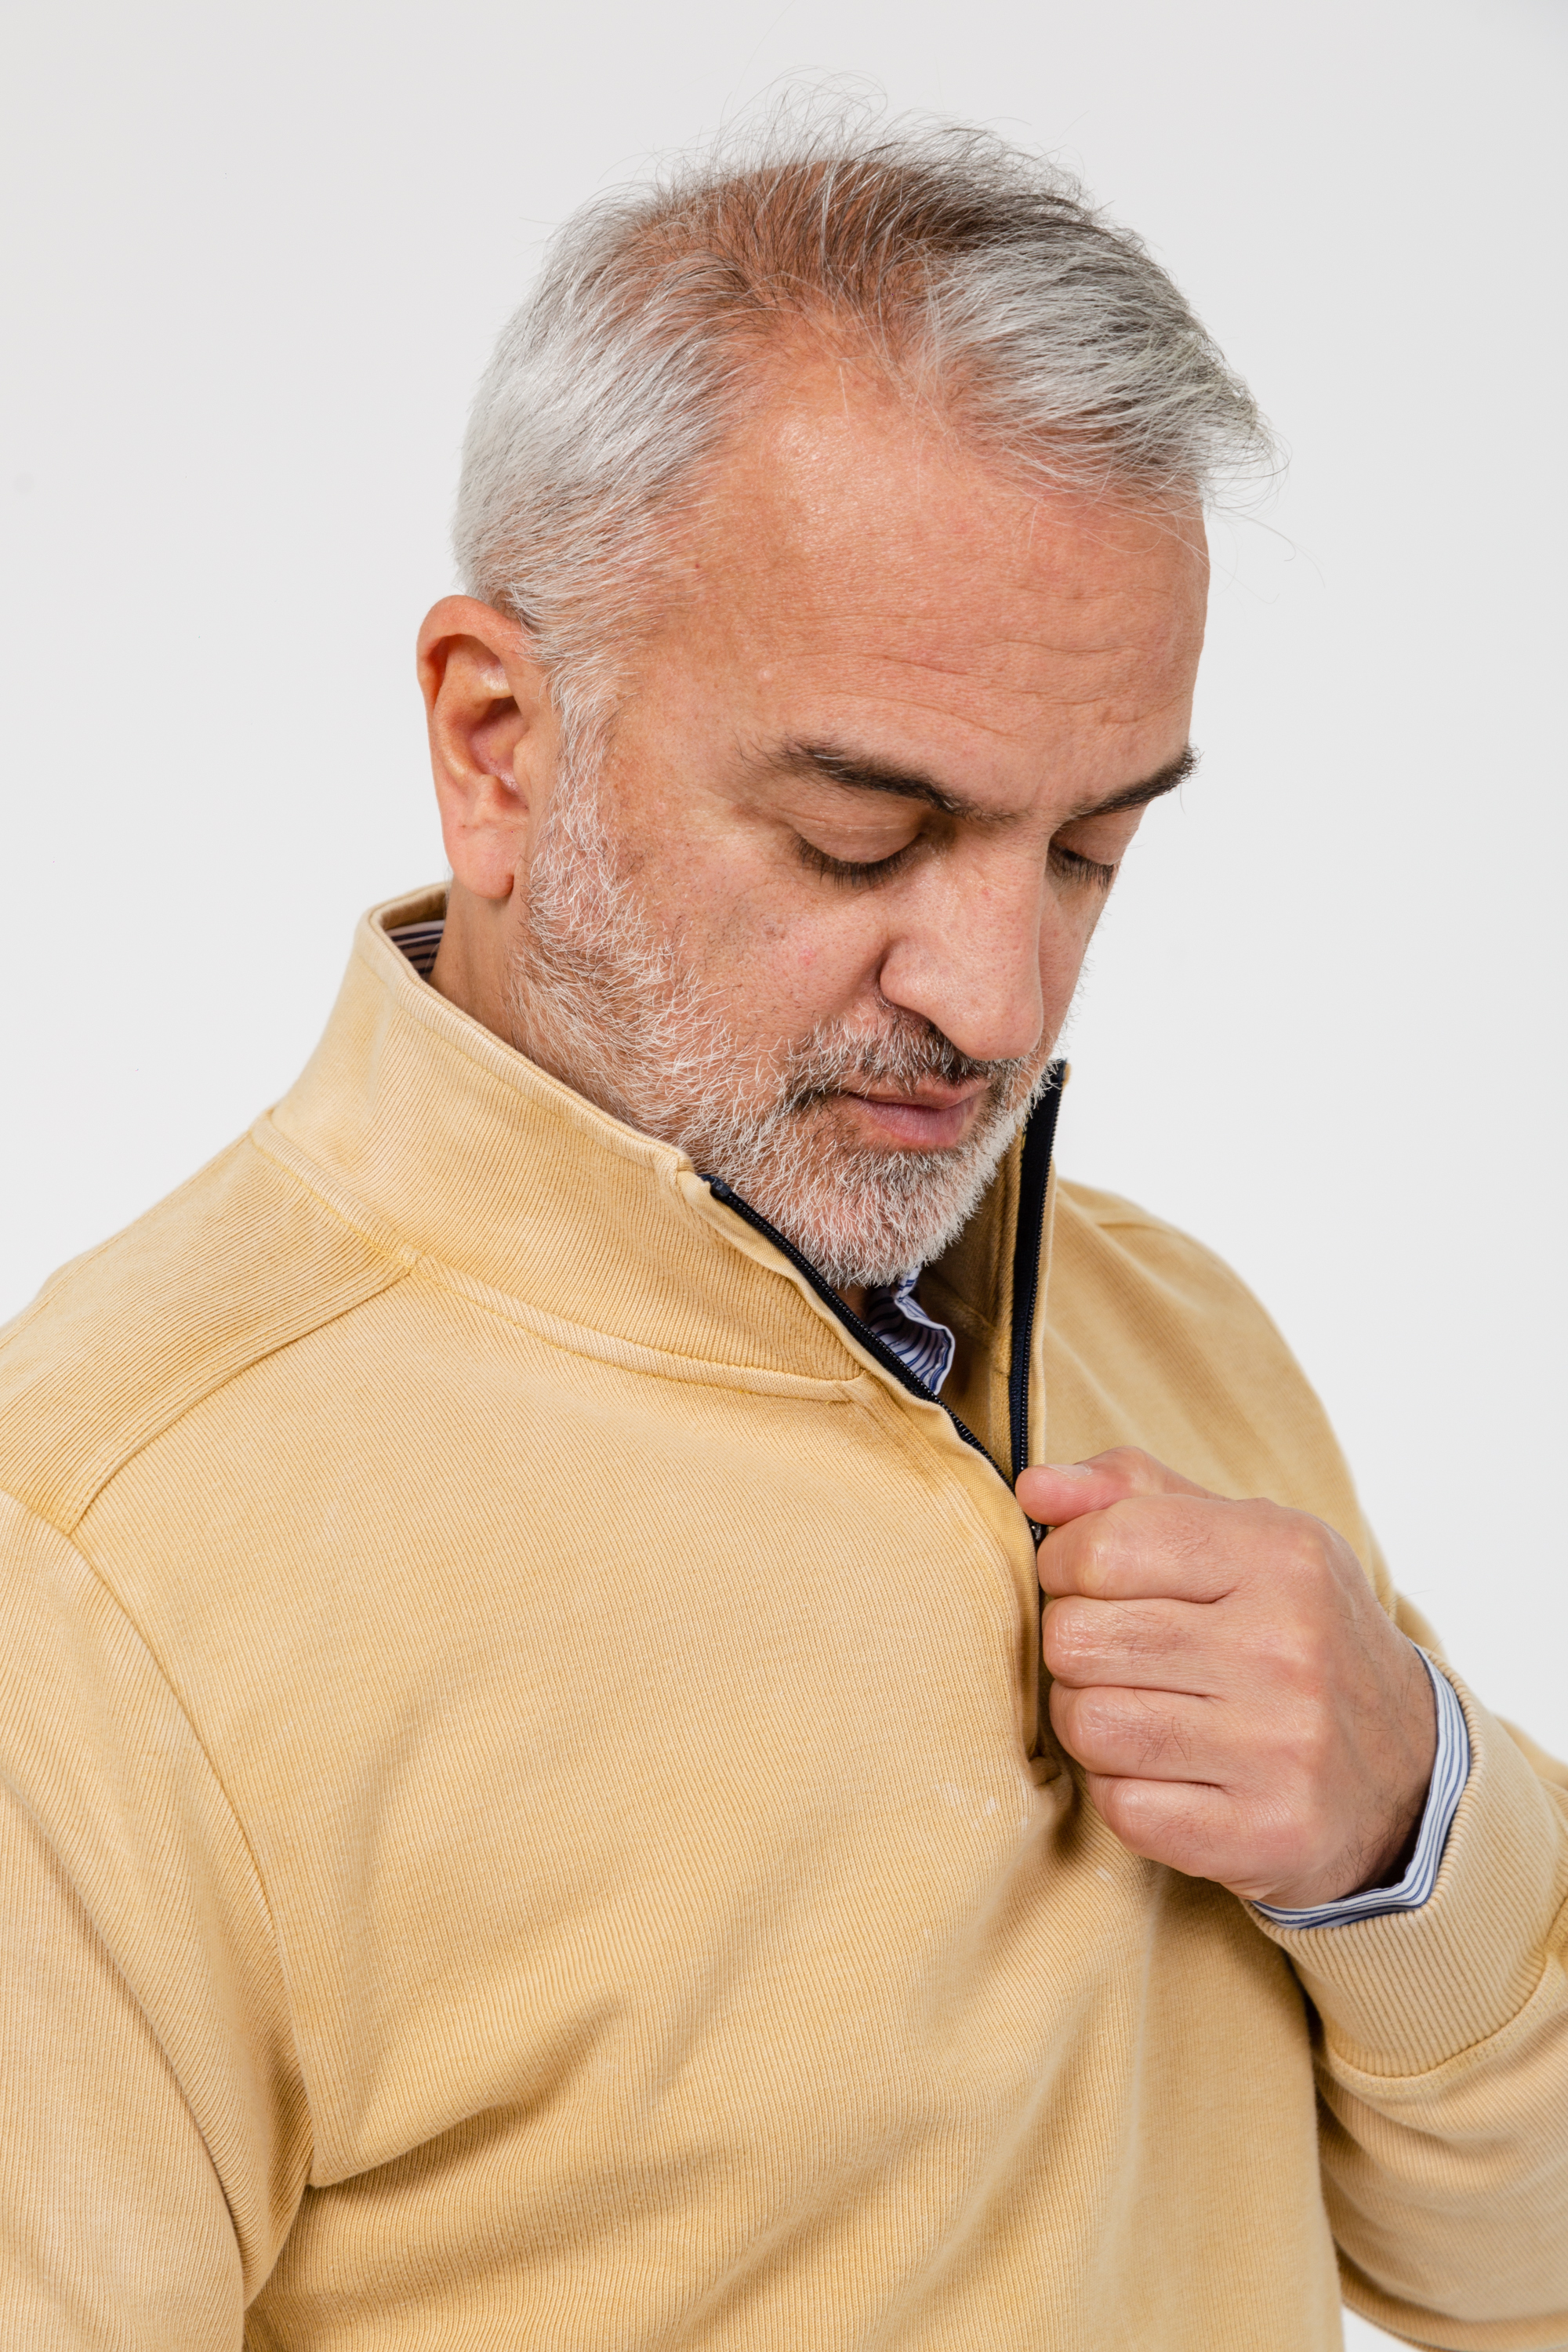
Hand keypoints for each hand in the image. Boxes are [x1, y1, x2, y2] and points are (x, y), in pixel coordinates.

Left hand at [1015, 1449, 1437, 1907]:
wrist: (1405, 1768)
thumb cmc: (1293, 1631)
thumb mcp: (1240, 1535)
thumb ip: (1130, 1492)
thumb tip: (1036, 1488)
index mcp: (1280, 1554)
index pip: (1103, 1546)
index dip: (1065, 1564)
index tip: (1086, 1581)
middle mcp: (1287, 1648)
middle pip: (1078, 1638)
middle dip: (1075, 1646)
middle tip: (1117, 1655)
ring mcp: (1281, 1747)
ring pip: (1087, 1725)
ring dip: (1089, 1720)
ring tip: (1137, 1710)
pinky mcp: (1264, 1833)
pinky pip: (1121, 1806)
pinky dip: (1123, 1790)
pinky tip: (1167, 1773)